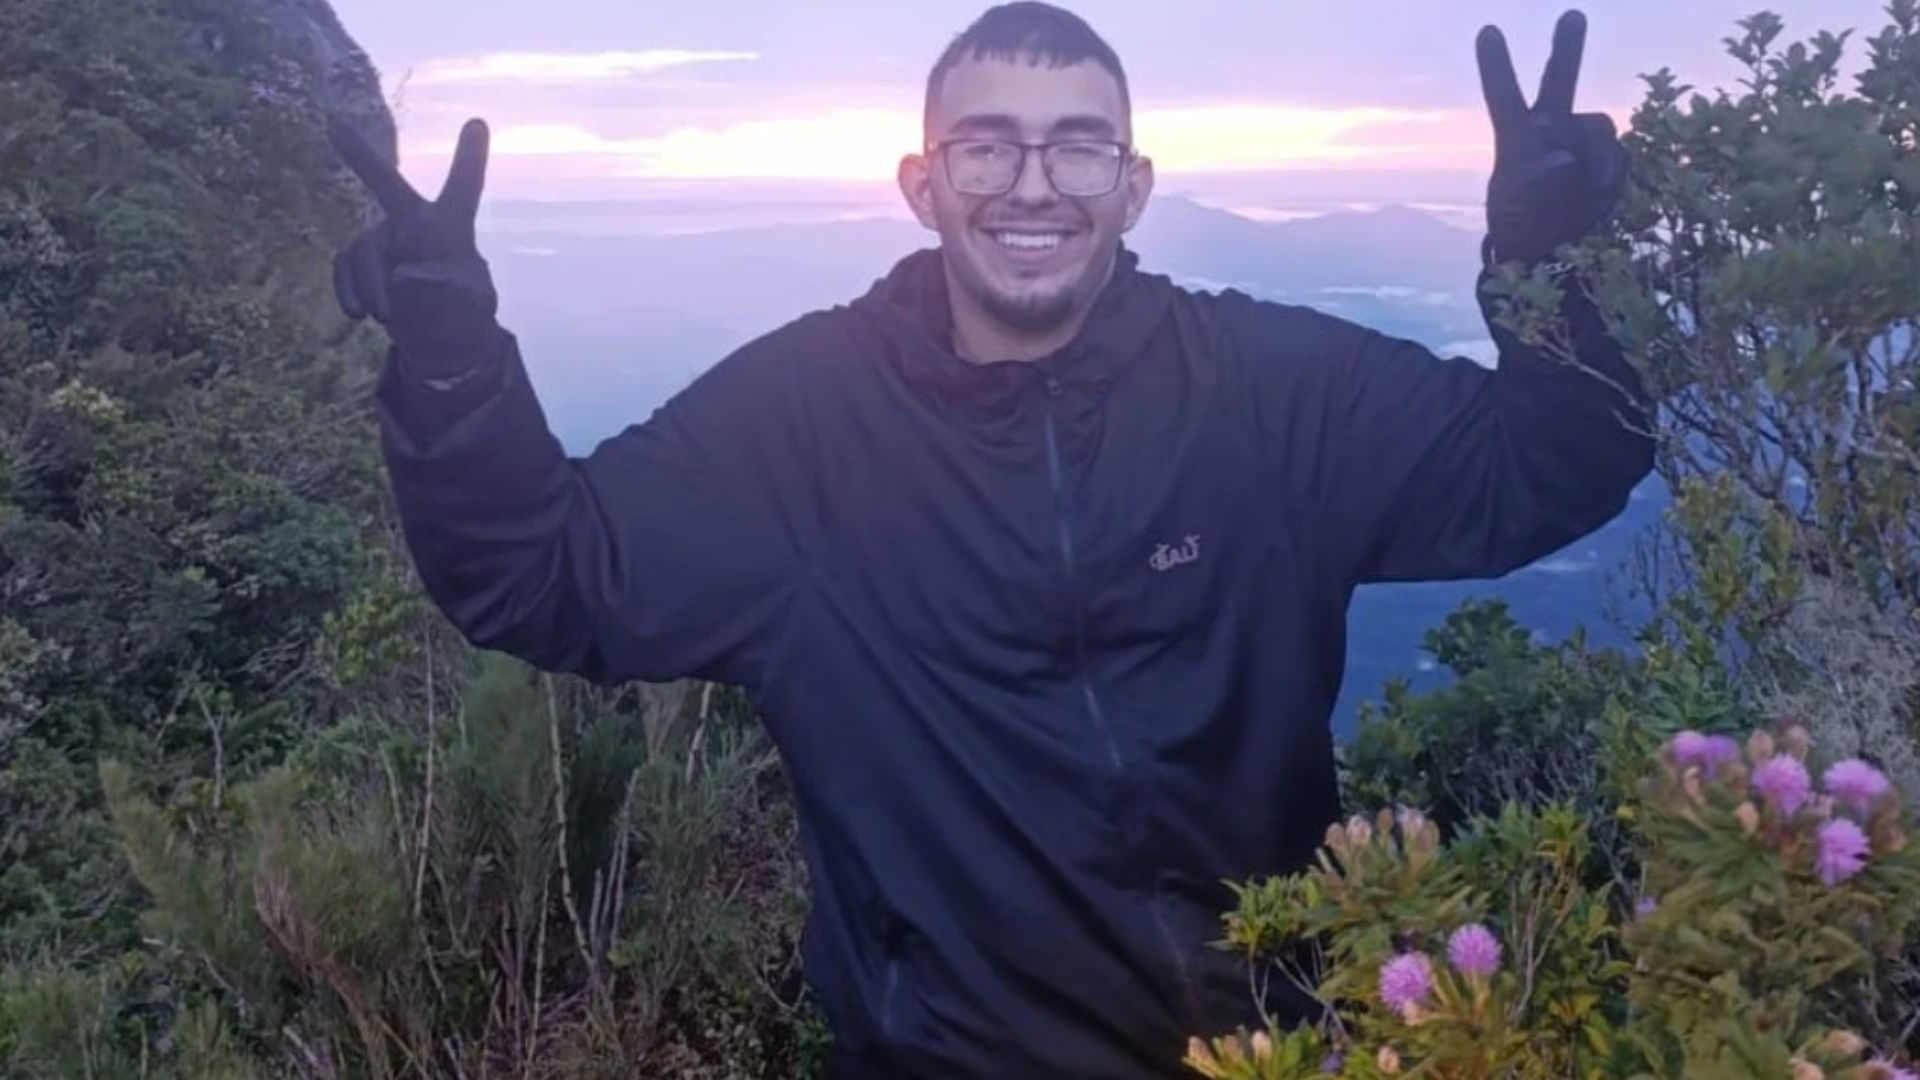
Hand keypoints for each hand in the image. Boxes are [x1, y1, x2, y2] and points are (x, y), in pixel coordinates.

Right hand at [328, 116, 500, 378]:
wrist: (439, 336)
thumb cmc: (464, 312)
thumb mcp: (471, 304)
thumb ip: (447, 288)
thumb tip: (404, 278)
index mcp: (453, 226)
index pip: (464, 187)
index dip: (470, 157)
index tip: (478, 122)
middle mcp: (414, 221)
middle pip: (387, 184)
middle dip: (359, 155)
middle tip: (332, 123)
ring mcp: (383, 238)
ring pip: (363, 248)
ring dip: (371, 284)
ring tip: (386, 315)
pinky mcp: (360, 258)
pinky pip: (345, 264)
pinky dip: (349, 290)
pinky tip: (360, 313)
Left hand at [1476, 10, 1628, 263]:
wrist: (1555, 251)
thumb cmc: (1522, 225)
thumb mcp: (1516, 206)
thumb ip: (1536, 178)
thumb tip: (1563, 157)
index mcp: (1517, 137)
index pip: (1504, 95)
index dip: (1496, 64)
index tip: (1488, 30)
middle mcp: (1550, 129)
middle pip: (1559, 81)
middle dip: (1567, 48)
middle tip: (1572, 15)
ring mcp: (1581, 141)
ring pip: (1599, 128)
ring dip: (1594, 157)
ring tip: (1578, 190)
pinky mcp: (1608, 160)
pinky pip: (1618, 157)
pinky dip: (1608, 176)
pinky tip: (1594, 196)